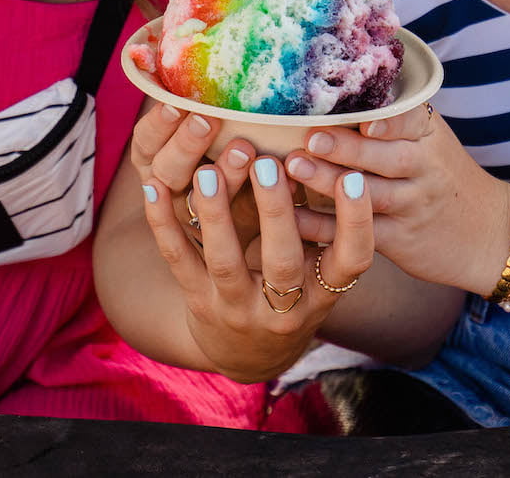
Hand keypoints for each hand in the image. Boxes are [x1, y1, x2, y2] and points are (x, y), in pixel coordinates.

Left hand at [134, 108, 373, 383]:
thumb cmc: (294, 297)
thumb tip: (321, 152)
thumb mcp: (320, 275)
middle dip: (275, 213)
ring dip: (216, 215)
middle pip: (282, 262)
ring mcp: (237, 307)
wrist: (249, 357)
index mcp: (323, 293)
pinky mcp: (198, 301)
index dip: (355, 222)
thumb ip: (325, 228)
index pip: (350, 261)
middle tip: (268, 164)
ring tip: (208, 172)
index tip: (353, 178)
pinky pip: (178, 260)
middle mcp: (283, 308)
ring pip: (225, 262)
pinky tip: (154, 187)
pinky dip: (164, 223)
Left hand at [286, 106, 509, 295]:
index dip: (388, 122)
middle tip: (310, 138)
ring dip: (329, 182)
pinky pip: (359, 231)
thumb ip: (395, 118)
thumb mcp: (432, 140)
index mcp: (429, 136)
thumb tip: (335, 89)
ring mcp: (413, 205)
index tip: (364, 122)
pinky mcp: (400, 239)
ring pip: (370, 194)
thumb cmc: (444, 176)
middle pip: (387, 158)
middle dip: (347, 148)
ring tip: (294, 167)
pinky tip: (293, 218)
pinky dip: (325, 226)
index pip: (410, 121)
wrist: (490, 233)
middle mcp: (425, 169)